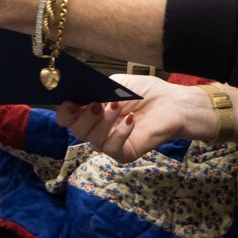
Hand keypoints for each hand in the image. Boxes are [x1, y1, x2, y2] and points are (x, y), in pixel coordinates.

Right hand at [55, 75, 212, 162]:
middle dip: (84, 116)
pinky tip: (131, 120)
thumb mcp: (117, 84)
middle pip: (76, 131)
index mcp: (91, 111)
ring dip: (104, 121)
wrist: (172, 103)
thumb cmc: (145, 92)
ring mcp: (109, 143)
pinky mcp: (124, 153)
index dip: (65, 111)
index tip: (70, 102)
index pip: (68, 117)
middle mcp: (97, 129)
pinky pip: (113, 148)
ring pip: (93, 139)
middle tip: (97, 104)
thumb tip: (79, 93)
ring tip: (118, 106)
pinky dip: (120, 133)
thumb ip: (97, 88)